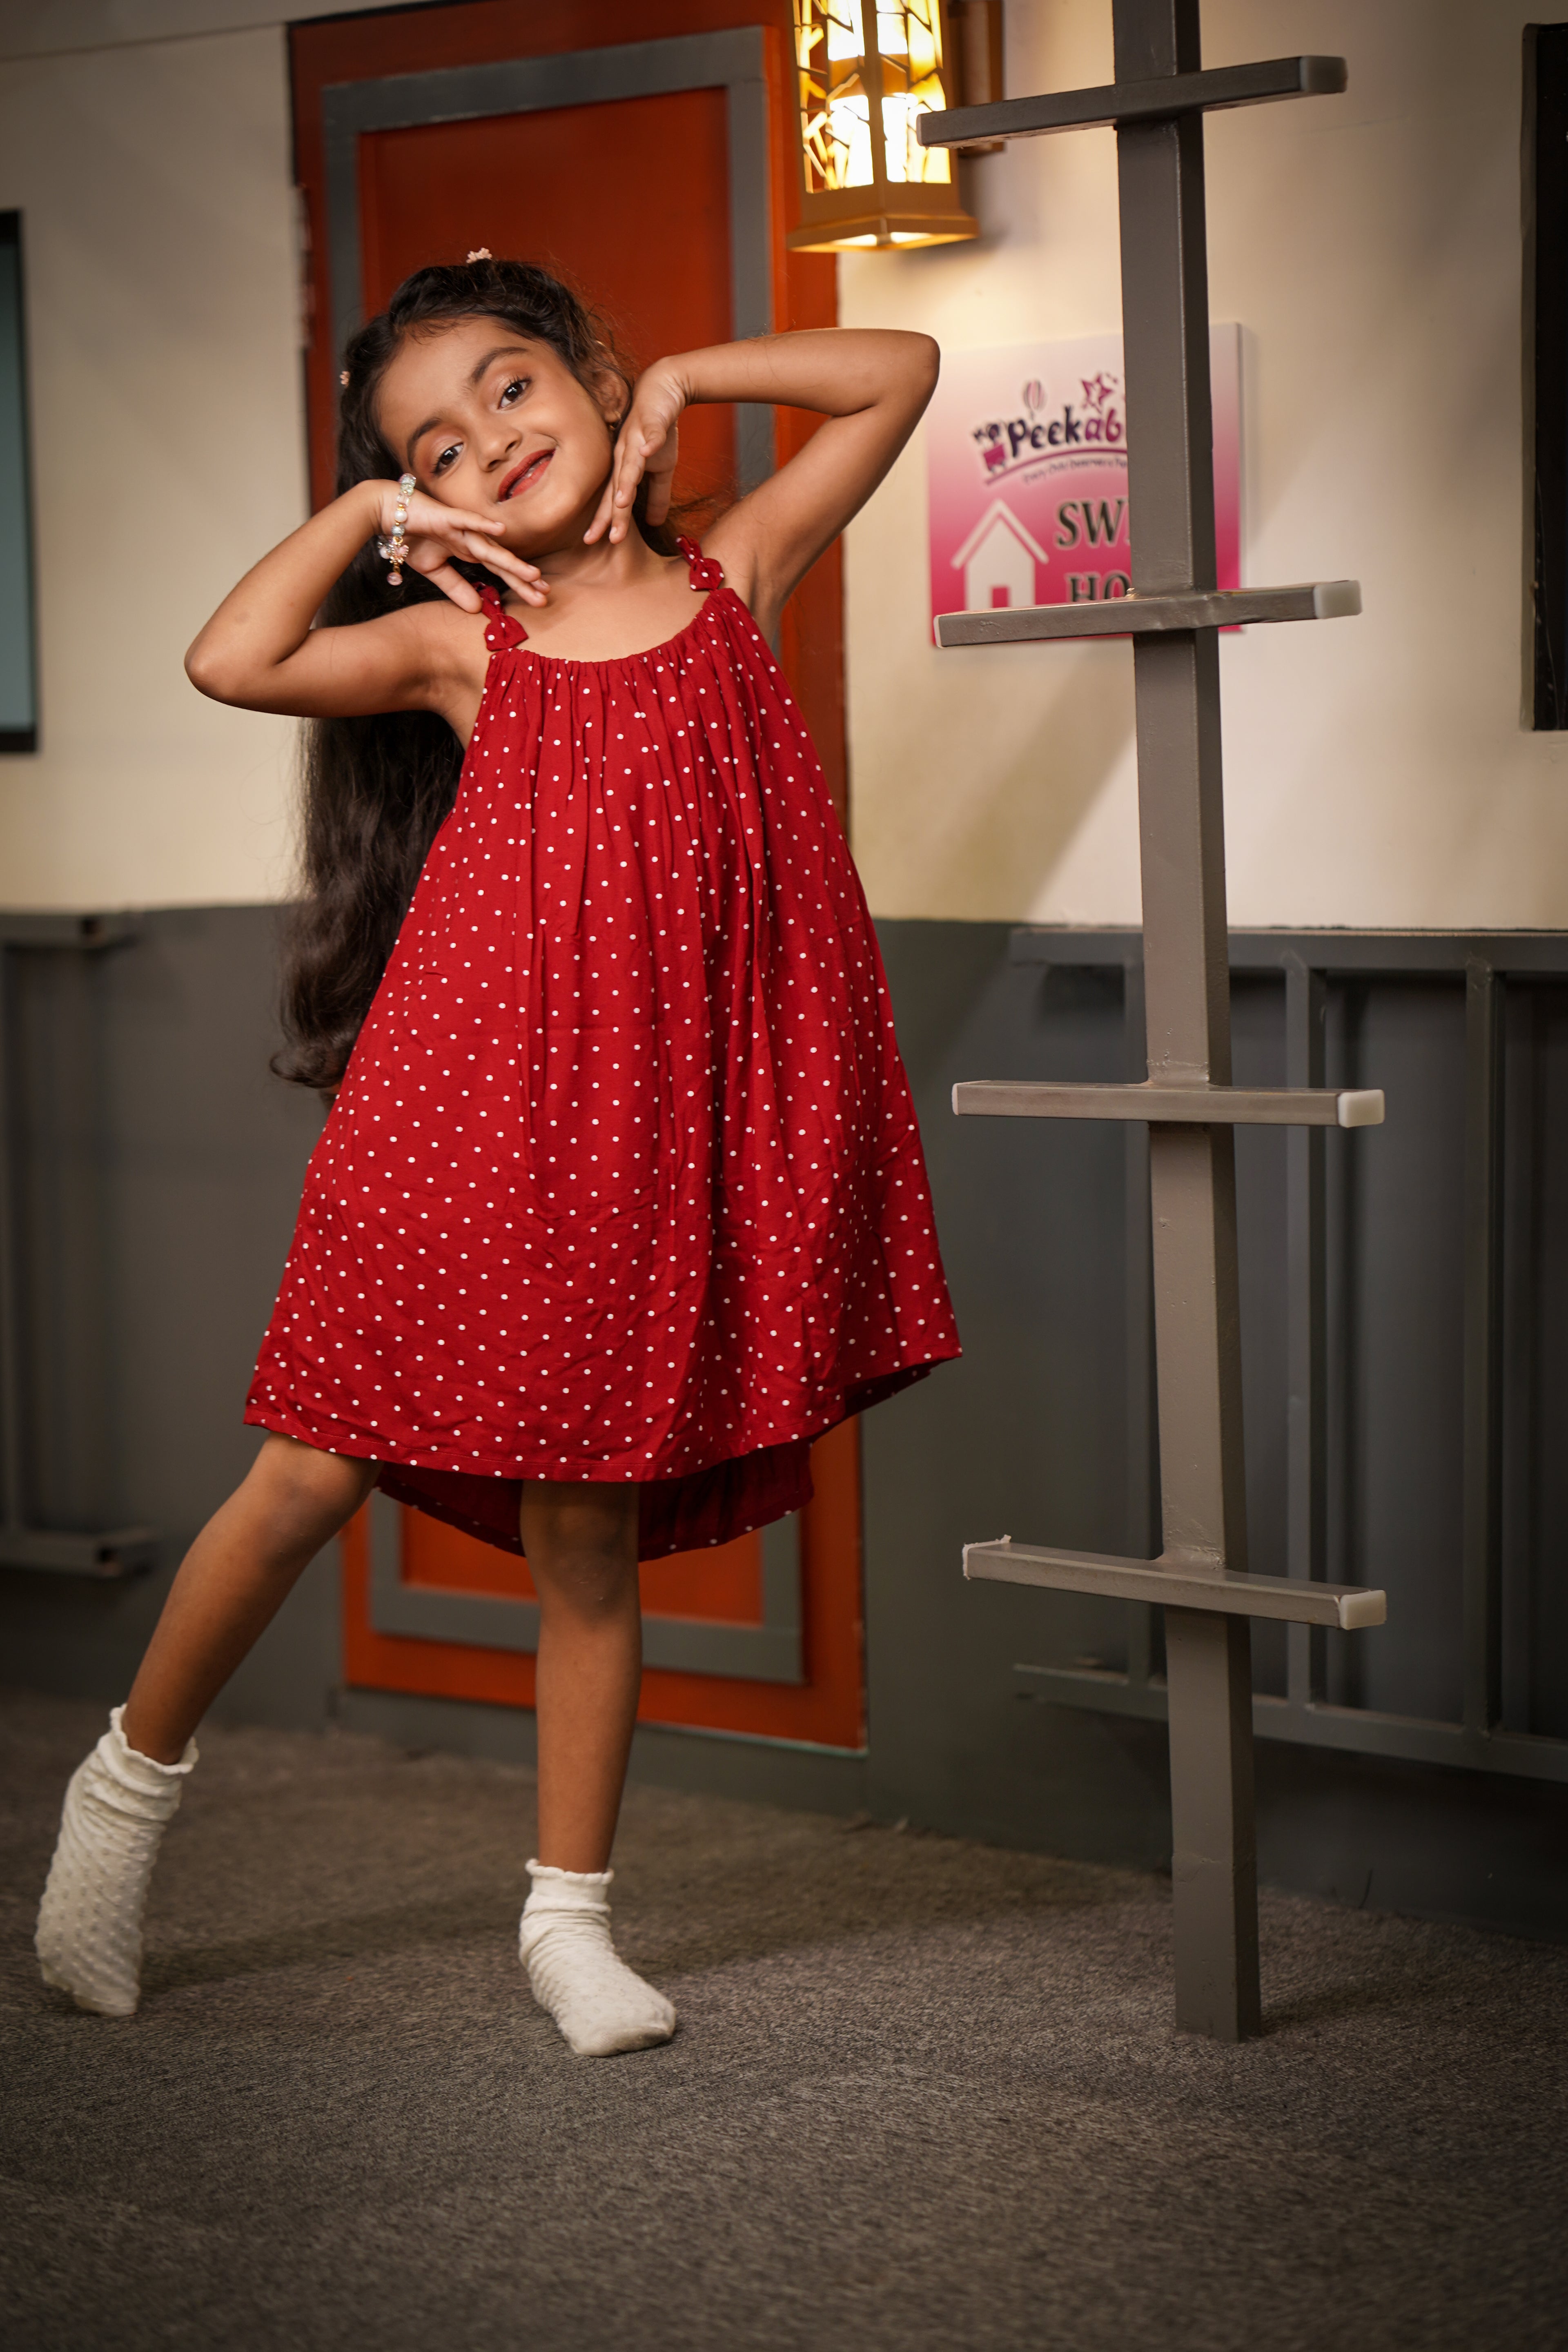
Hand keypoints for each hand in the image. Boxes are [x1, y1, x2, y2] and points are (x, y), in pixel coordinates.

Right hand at [367, 480, 545, 611]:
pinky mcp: (446, 517)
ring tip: (533, 574)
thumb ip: (456, 588)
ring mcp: (461, 527)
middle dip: (524, 579)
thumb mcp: (435, 570)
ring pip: (490, 547)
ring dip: (511, 560)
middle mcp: (471, 539)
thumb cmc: (412, 536)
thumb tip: (476, 610)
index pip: (500, 570)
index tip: (540, 599)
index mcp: (470, 551)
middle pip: (502, 561)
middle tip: (547, 594)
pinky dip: (482, 525)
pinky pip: (466, 521)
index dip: (519, 584)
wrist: (387, 512)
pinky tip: (501, 530)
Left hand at [584, 366, 684, 545]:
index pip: (613, 500)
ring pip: (629, 463)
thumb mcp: (661, 469)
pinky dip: (650, 441)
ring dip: (626, 481)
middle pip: (616, 487)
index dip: (605, 520)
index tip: (596, 542)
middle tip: (603, 537)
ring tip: (622, 501)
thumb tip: (654, 523)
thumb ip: (656, 496)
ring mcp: (635, 437)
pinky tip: (648, 450)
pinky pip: (651, 432)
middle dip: (611, 513)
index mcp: (624, 468)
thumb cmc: (657, 431)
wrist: (664, 390)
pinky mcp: (651, 421)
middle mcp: (623, 455)